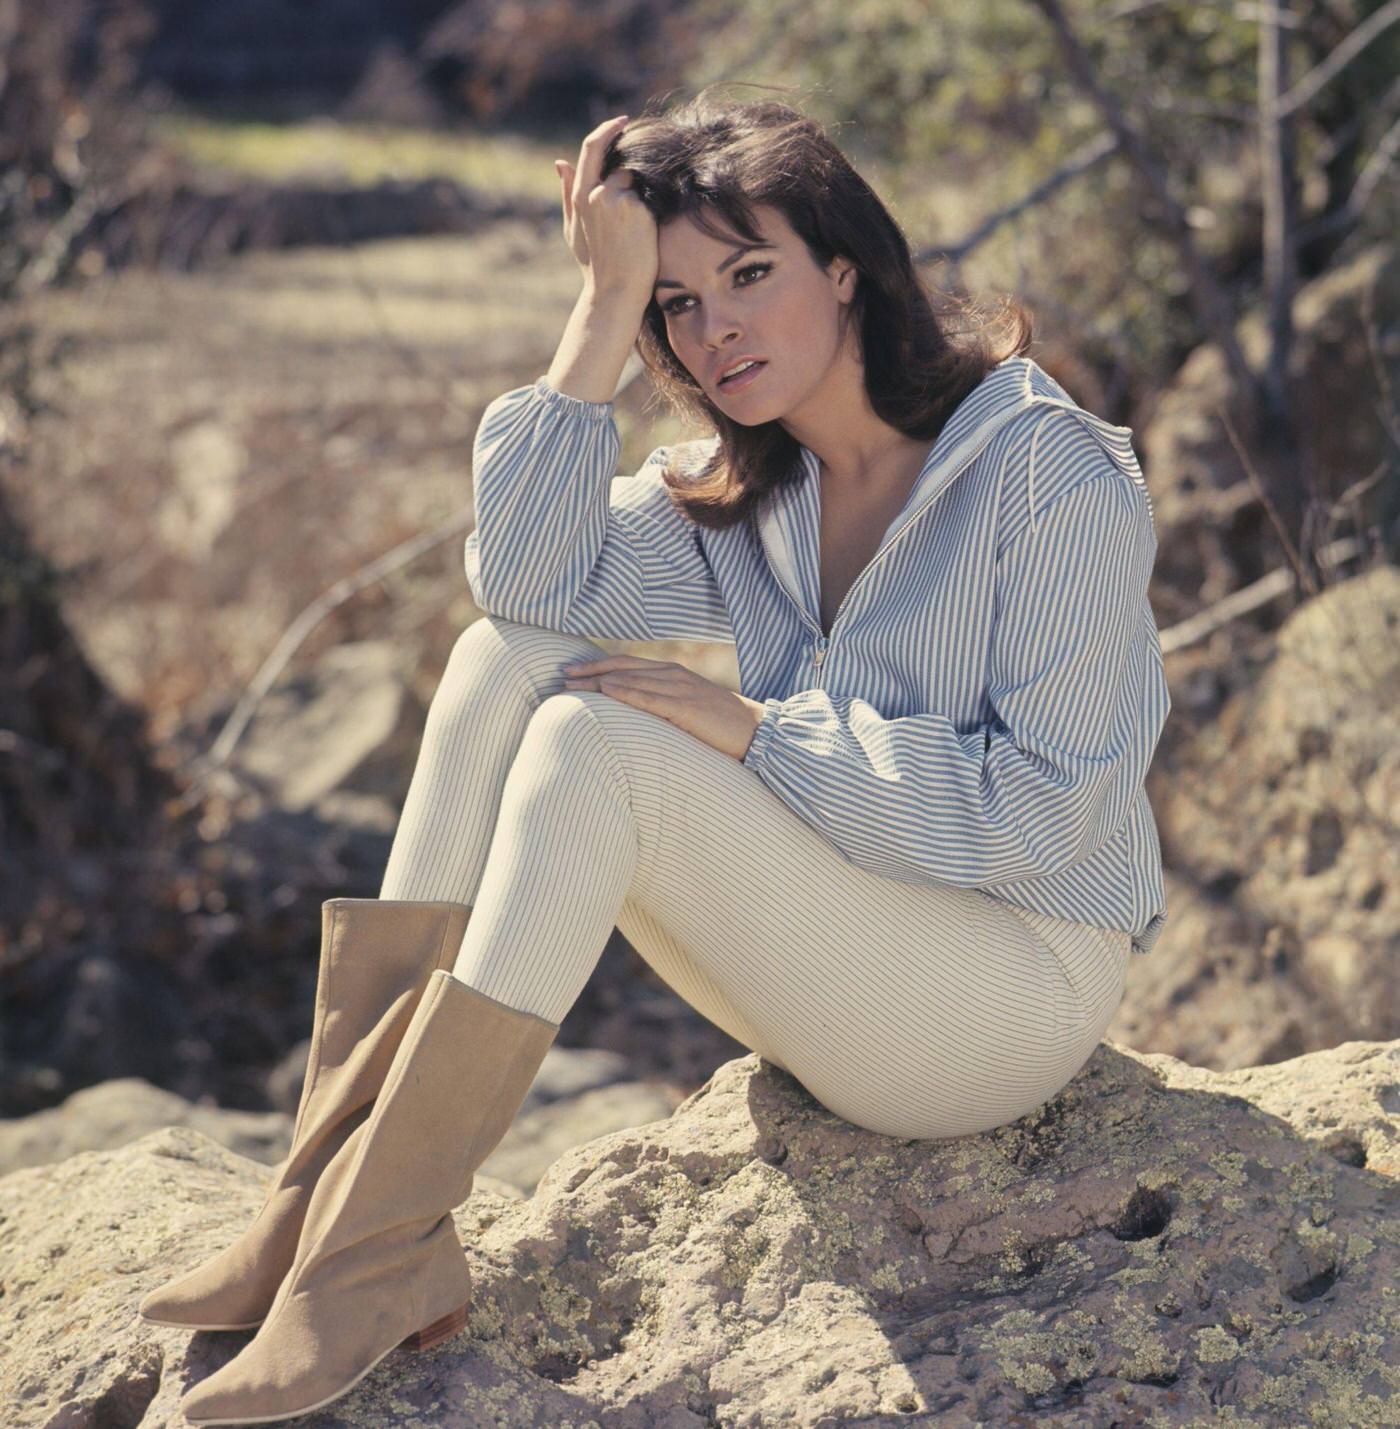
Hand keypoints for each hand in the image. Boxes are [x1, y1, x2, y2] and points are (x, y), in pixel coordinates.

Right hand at [554, 114, 657, 298]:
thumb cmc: (596, 265)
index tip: (623, 122)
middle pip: (619, 161)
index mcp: (579, 196)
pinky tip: (647, 233)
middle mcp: (595, 193)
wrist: (615, 292)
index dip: (607, 130)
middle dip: (631, 162)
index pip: (590, 149)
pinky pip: (650, 196)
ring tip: (639, 228)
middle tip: (645, 170)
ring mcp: (615, 199)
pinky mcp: (635, 208)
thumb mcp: (574, 230)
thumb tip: (560, 162)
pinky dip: (652, 209)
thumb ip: (567, 194)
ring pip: (637, 181)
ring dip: (642, 197)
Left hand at [560, 654, 767, 761]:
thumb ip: (662, 705)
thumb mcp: (687, 708)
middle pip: (623, 668)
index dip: (598, 665)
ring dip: (599, 682)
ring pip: (631, 680)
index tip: (573, 670)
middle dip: (591, 671)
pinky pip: (650, 698)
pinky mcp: (686, 707)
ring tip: (572, 686)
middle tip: (563, 676)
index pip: (627, 664)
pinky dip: (626, 692)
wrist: (754, 731)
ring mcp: (679, 689)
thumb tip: (634, 715)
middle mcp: (673, 675)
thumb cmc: (720, 725)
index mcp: (672, 674)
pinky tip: (606, 691)